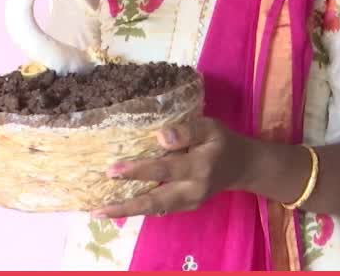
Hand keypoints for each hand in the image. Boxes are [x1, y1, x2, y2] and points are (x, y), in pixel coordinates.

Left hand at [92, 117, 254, 218]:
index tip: (113, 170)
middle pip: (156, 200)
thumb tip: (161, 136)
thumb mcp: (210, 127)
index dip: (139, 170)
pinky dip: (138, 209)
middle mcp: (193, 189)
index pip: (165, 169)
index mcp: (200, 166)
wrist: (241, 166)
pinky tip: (117, 208)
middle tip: (98, 208)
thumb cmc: (222, 141)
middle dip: (126, 205)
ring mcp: (190, 201)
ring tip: (99, 213)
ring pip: (155, 209)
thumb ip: (187, 130)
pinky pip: (159, 209)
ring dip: (127, 212)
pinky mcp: (186, 207)